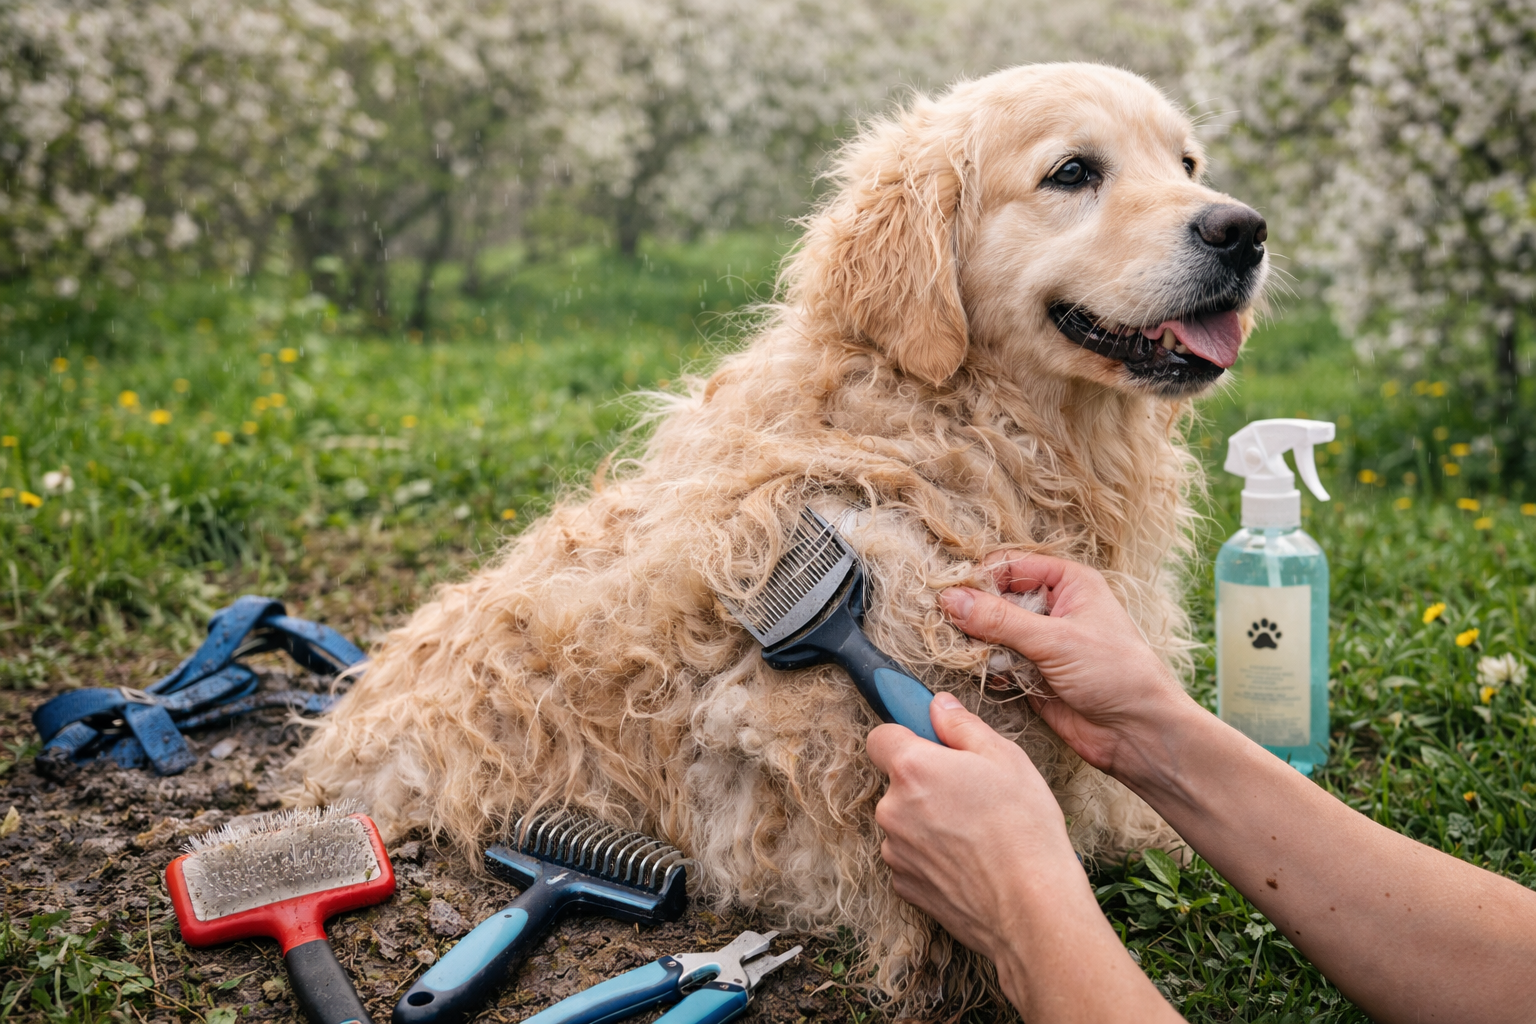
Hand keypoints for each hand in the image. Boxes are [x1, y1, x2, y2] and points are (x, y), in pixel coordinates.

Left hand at [867, 692, 1085, 963]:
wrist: (1031, 907)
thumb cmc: (1023, 829)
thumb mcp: (1005, 757)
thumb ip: (962, 725)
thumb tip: (938, 705)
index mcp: (912, 768)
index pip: (881, 738)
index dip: (906, 737)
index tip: (929, 744)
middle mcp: (892, 808)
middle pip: (897, 783)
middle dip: (926, 783)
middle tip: (971, 793)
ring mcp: (895, 851)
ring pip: (904, 821)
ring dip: (928, 821)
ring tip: (976, 833)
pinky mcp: (904, 886)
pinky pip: (911, 857)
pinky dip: (931, 856)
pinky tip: (968, 861)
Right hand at [940, 551, 1194, 773]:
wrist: (1138, 733)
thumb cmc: (1116, 674)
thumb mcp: (1056, 639)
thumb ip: (1000, 620)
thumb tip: (951, 599)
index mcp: (1068, 583)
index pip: (1010, 566)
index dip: (980, 578)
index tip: (951, 597)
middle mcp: (1053, 607)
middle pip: (996, 597)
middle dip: (975, 613)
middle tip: (953, 628)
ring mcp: (1042, 641)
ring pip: (992, 631)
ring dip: (979, 643)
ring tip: (970, 654)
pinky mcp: (1032, 673)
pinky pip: (998, 661)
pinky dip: (988, 667)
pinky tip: (990, 675)